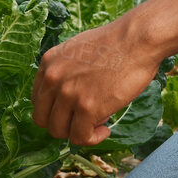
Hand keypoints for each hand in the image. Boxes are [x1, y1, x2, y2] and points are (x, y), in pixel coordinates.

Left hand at [32, 11, 160, 145]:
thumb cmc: (118, 42)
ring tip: (98, 123)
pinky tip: (105, 130)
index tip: (72, 111)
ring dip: (78, 132)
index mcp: (49, 62)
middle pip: (42, 119)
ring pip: (58, 131)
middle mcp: (53, 78)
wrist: (138, 38)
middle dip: (62, 124)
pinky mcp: (88, 107)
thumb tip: (70, 94)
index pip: (38, 100)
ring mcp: (69, 93)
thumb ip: (67, 70)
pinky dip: (92, 139)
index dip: (55, 110)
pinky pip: (80, 137)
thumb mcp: (79, 49)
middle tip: (83, 121)